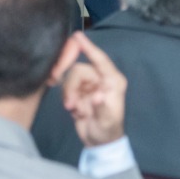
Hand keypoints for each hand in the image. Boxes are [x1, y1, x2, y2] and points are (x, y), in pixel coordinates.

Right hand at [59, 32, 127, 147]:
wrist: (99, 142)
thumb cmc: (108, 130)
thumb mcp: (107, 121)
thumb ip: (102, 108)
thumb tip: (97, 97)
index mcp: (113, 81)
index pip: (100, 60)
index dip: (89, 48)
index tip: (77, 36)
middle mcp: (100, 80)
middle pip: (78, 71)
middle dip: (71, 87)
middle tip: (70, 105)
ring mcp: (89, 85)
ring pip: (70, 80)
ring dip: (69, 95)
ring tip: (74, 111)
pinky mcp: (78, 92)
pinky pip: (66, 89)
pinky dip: (68, 101)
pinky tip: (75, 111)